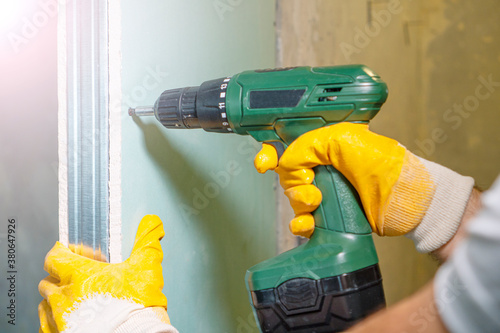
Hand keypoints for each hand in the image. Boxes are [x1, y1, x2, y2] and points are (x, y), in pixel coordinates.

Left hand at [38, 215, 174, 332]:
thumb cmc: (137, 306)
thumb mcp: (146, 267)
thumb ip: (147, 241)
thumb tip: (152, 221)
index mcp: (77, 275)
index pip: (54, 257)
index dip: (66, 253)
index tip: (82, 257)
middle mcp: (62, 298)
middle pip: (48, 281)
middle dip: (63, 278)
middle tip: (87, 281)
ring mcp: (58, 321)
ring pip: (46, 305)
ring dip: (60, 300)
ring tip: (82, 302)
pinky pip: (46, 327)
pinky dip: (57, 321)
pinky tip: (76, 320)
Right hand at [255, 123, 472, 250]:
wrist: (403, 199)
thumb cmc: (382, 164)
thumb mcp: (340, 140)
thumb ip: (305, 145)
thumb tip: (284, 162)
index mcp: (324, 145)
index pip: (287, 145)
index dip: (271, 154)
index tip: (264, 163)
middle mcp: (324, 167)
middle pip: (287, 175)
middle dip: (293, 182)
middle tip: (309, 184)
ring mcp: (327, 192)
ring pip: (294, 199)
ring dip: (300, 203)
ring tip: (317, 203)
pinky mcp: (331, 215)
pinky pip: (304, 222)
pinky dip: (302, 225)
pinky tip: (310, 224)